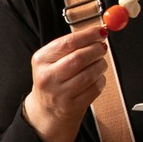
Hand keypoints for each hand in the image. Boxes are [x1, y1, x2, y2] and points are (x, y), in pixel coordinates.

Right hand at [21, 25, 108, 141]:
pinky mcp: (72, 106)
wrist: (47, 110)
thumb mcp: (52, 60)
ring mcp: (59, 94)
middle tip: (102, 47)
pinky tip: (96, 78)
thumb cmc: (54, 79)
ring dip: (100, 65)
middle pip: (79, 58)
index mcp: (40, 60)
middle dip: (96, 50)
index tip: (100, 31)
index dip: (88, 35)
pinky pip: (94, 88)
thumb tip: (98, 32)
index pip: (67, 43)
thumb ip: (72, 45)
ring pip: (89, 74)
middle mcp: (47, 77)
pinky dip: (100, 80)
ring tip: (100, 63)